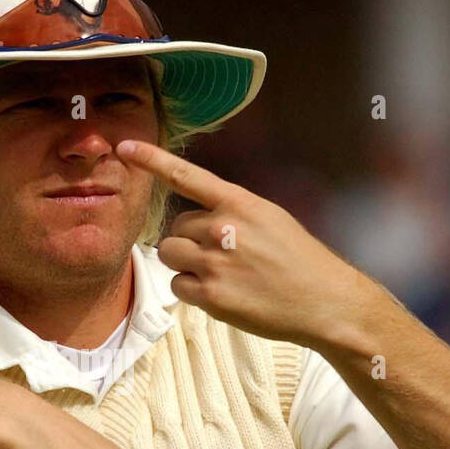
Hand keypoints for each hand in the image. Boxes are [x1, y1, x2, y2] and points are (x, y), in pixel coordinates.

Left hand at [115, 139, 368, 348]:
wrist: (324, 302)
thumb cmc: (300, 260)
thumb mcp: (270, 219)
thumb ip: (233, 212)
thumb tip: (200, 218)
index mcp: (240, 203)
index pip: (186, 175)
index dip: (152, 160)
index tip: (125, 147)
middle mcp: (223, 228)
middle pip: (175, 227)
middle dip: (189, 239)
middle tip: (221, 256)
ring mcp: (215, 263)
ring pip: (169, 254)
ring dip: (184, 263)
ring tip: (217, 273)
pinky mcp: (211, 295)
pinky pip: (177, 285)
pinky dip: (191, 290)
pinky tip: (220, 293)